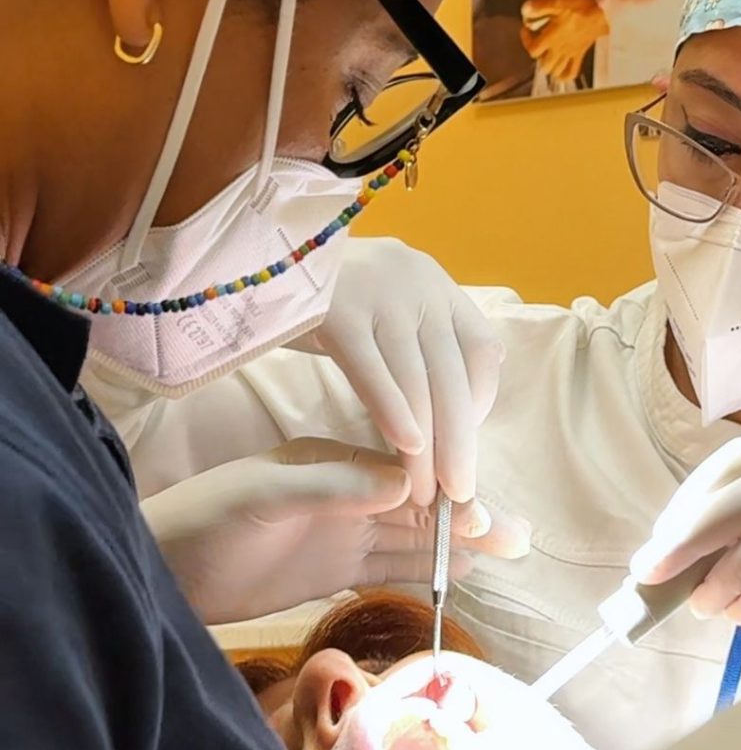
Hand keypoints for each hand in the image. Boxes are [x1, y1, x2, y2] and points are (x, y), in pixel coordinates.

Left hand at [143, 437, 528, 623]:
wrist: (165, 566)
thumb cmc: (207, 517)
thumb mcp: (265, 493)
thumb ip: (332, 486)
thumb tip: (405, 482)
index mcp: (338, 461)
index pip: (406, 472)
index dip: (445, 490)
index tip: (482, 511)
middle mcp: (351, 491)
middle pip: (422, 504)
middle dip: (468, 515)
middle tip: (517, 534)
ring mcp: (346, 530)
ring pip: (415, 537)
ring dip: (458, 542)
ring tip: (507, 547)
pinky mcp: (336, 567)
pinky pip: (392, 566)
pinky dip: (427, 567)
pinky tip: (461, 570)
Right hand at [289, 237, 504, 506]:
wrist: (251, 256)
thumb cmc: (321, 297)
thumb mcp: (384, 306)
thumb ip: (421, 341)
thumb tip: (458, 404)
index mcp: (433, 281)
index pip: (481, 348)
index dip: (481, 401)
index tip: (465, 443)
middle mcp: (416, 281)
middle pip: (453, 374)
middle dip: (459, 441)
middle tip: (459, 492)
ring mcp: (380, 293)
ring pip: (416, 381)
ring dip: (426, 445)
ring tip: (424, 491)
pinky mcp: (339, 310)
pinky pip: (373, 371)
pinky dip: (392, 413)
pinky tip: (403, 449)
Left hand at [520, 0, 609, 82]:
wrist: (603, 12)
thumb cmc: (582, 6)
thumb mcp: (559, 1)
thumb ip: (540, 6)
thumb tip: (525, 9)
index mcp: (552, 38)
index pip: (532, 49)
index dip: (526, 41)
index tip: (527, 30)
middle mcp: (560, 49)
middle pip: (543, 65)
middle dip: (538, 56)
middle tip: (537, 44)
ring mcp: (570, 54)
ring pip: (555, 71)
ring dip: (549, 66)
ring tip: (547, 56)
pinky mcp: (580, 55)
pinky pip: (571, 72)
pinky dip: (564, 75)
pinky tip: (561, 70)